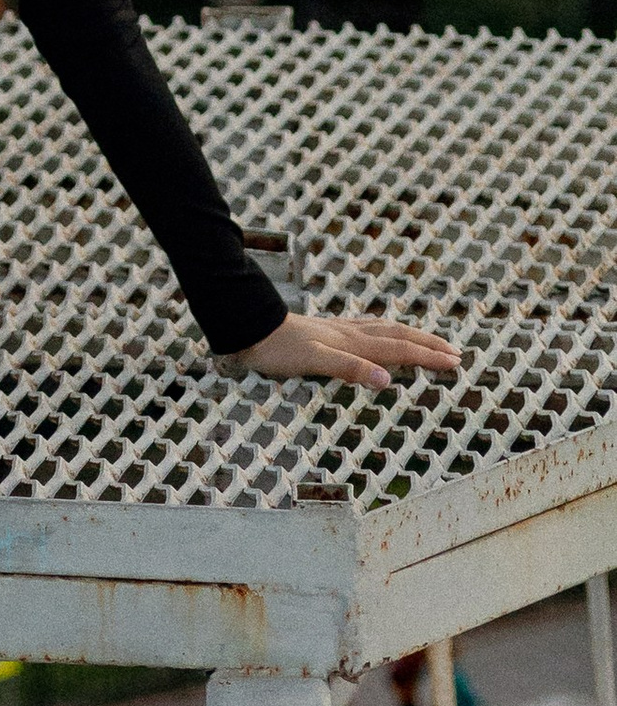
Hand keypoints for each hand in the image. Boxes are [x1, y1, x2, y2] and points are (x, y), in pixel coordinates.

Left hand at [222, 310, 459, 392]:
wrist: (249, 326)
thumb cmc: (278, 349)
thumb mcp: (313, 362)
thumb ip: (350, 368)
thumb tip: (386, 380)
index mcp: (353, 342)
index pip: (399, 348)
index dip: (428, 356)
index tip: (456, 362)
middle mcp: (350, 333)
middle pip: (398, 335)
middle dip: (428, 344)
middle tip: (455, 352)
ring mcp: (339, 330)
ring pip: (384, 330)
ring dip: (410, 336)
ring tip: (427, 340)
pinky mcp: (327, 331)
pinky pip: (367, 330)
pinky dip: (384, 333)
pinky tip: (378, 335)